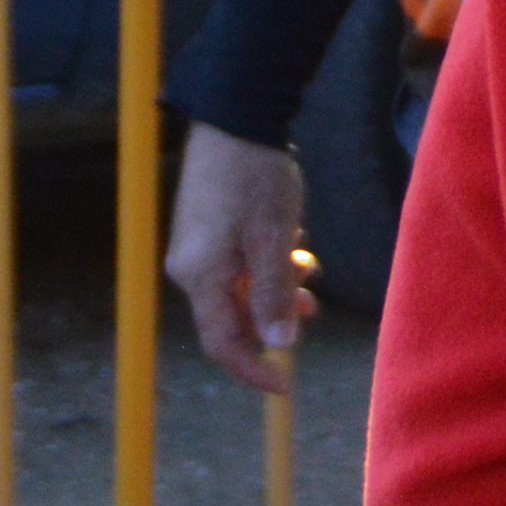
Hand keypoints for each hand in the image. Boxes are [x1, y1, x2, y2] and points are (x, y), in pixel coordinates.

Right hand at [164, 122, 313, 391]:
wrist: (236, 120)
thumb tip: (279, 343)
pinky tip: (293, 248)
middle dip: (275, 318)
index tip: (284, 386)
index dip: (252, 369)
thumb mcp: (272, 240)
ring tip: (308, 271)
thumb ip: (275, 293)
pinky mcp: (211, 232)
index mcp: (200, 276)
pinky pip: (240, 266)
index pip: (221, 342)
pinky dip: (269, 267)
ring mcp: (200, 249)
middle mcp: (191, 268)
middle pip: (233, 317)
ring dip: (278, 289)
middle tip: (313, 308)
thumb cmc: (254, 179)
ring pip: (242, 290)